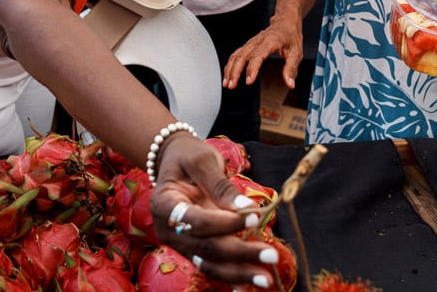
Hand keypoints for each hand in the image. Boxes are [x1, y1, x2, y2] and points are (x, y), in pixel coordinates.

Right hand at [151, 135, 280, 285]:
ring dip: (238, 273)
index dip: (226, 223)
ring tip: (265, 279)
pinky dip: (230, 277)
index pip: (196, 221)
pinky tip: (248, 286)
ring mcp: (179, 242)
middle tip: (271, 255)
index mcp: (164, 204)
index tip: (255, 218)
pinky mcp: (192, 248)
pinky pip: (211, 265)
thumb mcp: (202, 161)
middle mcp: (168, 229)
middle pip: (205, 248)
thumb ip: (221, 186)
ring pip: (208, 263)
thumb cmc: (188, 156)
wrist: (175, 161)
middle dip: (240, 254)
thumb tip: (246, 208)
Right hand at [223, 15, 303, 88]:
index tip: (249, 81)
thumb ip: (291, 69)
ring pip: (236, 55)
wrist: (285, 21)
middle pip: (242, 55)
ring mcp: (251, 42)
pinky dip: (230, 65)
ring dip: (230, 69)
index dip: (252, 68)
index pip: (258, 55)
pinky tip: (228, 76)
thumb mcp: (296, 53)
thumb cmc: (291, 36)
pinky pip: (236, 54)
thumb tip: (290, 84)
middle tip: (232, 86)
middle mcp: (257, 41)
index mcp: (270, 41)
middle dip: (235, 71)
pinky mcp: (248, 45)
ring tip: (227, 84)